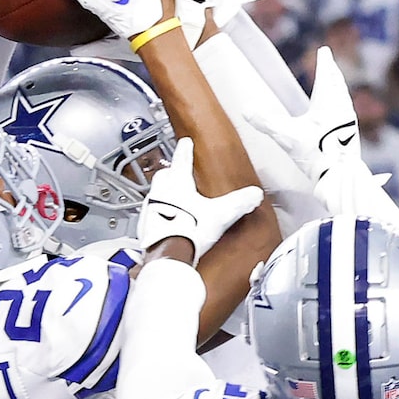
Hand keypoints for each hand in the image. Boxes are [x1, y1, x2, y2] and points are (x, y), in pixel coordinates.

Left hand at [137, 137, 263, 259]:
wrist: (167, 256)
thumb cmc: (190, 230)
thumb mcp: (220, 214)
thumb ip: (239, 203)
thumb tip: (254, 194)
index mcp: (178, 183)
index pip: (182, 160)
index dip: (185, 150)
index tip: (185, 142)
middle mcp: (160, 192)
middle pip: (165, 176)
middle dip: (172, 173)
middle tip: (180, 176)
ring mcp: (150, 209)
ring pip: (156, 195)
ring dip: (165, 195)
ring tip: (177, 203)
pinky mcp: (144, 227)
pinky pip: (151, 216)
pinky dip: (159, 216)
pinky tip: (168, 224)